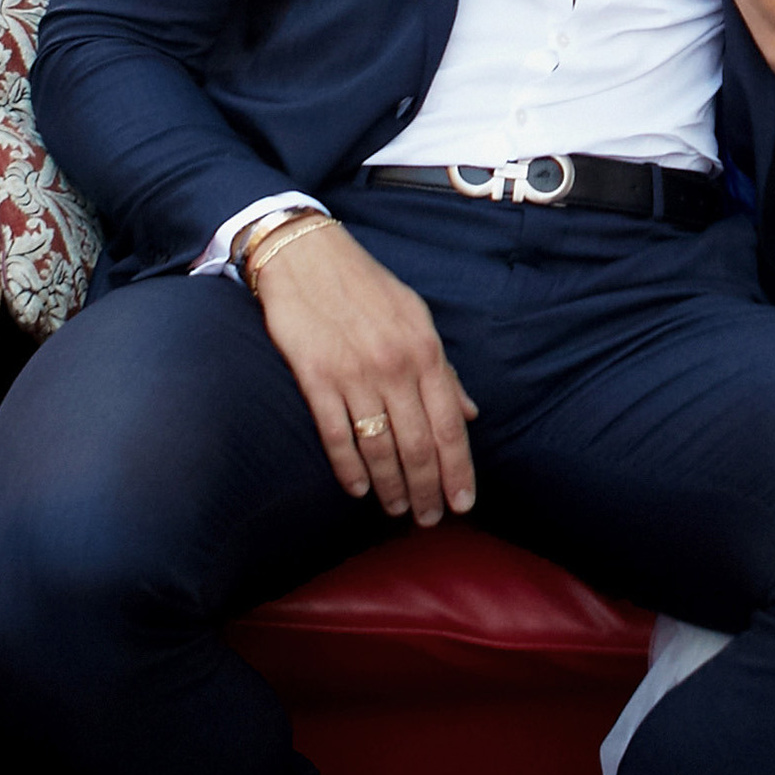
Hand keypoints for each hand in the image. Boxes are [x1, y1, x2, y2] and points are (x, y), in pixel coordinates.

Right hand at [246, 220, 477, 523]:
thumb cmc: (365, 286)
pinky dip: (348, 469)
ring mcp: (354, 373)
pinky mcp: (315, 377)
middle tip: (427, 519)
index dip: (459, 469)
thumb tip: (470, 411)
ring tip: (396, 509)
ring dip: (390, 486)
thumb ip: (442, 368)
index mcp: (424, 349)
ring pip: (379, 447)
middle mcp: (394, 365)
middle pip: (418, 444)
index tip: (462, 503)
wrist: (305, 254)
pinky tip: (357, 490)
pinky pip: (336, 436)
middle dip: (427, 489)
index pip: (450, 424)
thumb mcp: (416, 316)